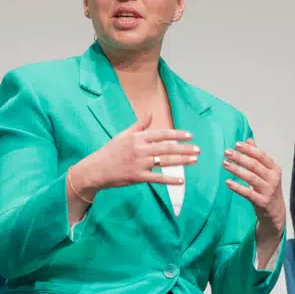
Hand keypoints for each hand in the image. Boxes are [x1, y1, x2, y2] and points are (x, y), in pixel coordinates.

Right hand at [68, 111, 199, 199]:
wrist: (96, 169)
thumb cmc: (110, 151)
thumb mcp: (123, 135)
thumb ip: (139, 125)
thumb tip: (150, 113)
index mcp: (137, 137)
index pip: (161, 134)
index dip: (177, 134)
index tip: (190, 135)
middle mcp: (140, 149)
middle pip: (167, 148)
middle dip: (184, 148)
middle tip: (198, 149)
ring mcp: (139, 163)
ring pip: (165, 162)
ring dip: (182, 161)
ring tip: (195, 160)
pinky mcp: (138, 177)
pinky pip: (157, 178)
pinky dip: (170, 179)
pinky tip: (182, 180)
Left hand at [223, 139, 285, 235]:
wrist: (275, 212)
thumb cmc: (268, 189)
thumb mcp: (266, 172)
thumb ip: (257, 156)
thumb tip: (248, 140)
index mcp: (275, 169)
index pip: (261, 156)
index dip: (248, 149)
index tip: (236, 144)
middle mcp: (273, 179)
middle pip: (254, 165)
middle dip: (240, 158)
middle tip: (226, 152)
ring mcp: (268, 191)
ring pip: (250, 177)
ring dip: (236, 170)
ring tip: (225, 164)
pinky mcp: (262, 202)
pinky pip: (247, 193)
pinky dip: (237, 187)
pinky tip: (227, 182)